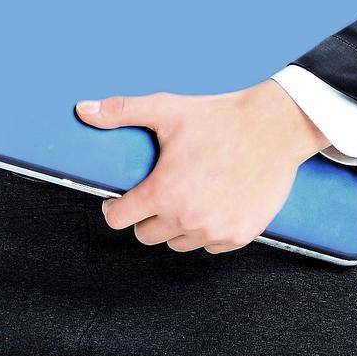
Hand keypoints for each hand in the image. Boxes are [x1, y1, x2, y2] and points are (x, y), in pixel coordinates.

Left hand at [75, 82, 329, 252]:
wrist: (273, 128)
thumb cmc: (219, 118)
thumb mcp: (166, 110)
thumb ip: (121, 111)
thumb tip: (83, 109)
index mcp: (163, 192)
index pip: (119, 219)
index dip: (114, 207)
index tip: (119, 200)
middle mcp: (186, 218)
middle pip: (146, 235)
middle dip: (146, 215)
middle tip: (157, 192)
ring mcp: (214, 231)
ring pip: (177, 242)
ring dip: (175, 225)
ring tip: (184, 196)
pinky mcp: (238, 237)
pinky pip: (209, 245)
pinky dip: (205, 230)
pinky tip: (210, 204)